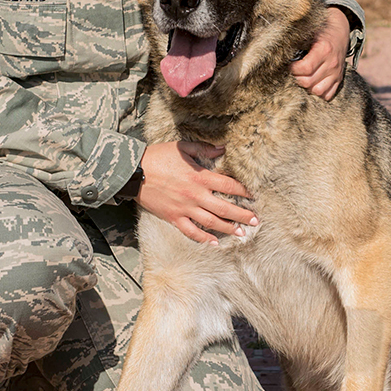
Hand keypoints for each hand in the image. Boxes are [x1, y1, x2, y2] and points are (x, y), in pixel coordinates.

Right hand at [136, 140, 258, 243]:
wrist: (135, 172)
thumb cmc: (158, 156)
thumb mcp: (182, 147)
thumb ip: (204, 148)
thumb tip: (222, 148)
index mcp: (200, 176)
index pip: (228, 186)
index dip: (244, 191)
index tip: (254, 196)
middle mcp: (196, 195)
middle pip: (225, 208)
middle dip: (243, 216)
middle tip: (256, 221)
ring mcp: (185, 208)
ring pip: (212, 223)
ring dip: (229, 229)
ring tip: (241, 233)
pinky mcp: (174, 218)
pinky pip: (192, 232)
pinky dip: (204, 239)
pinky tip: (215, 243)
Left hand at [290, 6, 349, 100]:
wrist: (340, 31)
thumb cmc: (320, 30)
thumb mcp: (309, 31)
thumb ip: (297, 41)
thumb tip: (279, 50)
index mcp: (324, 50)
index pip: (305, 68)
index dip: (293, 69)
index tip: (288, 65)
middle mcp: (332, 63)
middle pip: (309, 82)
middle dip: (296, 78)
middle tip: (292, 72)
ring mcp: (337, 73)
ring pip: (318, 91)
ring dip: (306, 87)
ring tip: (301, 78)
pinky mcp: (339, 79)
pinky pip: (328, 94)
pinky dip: (318, 92)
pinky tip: (311, 83)